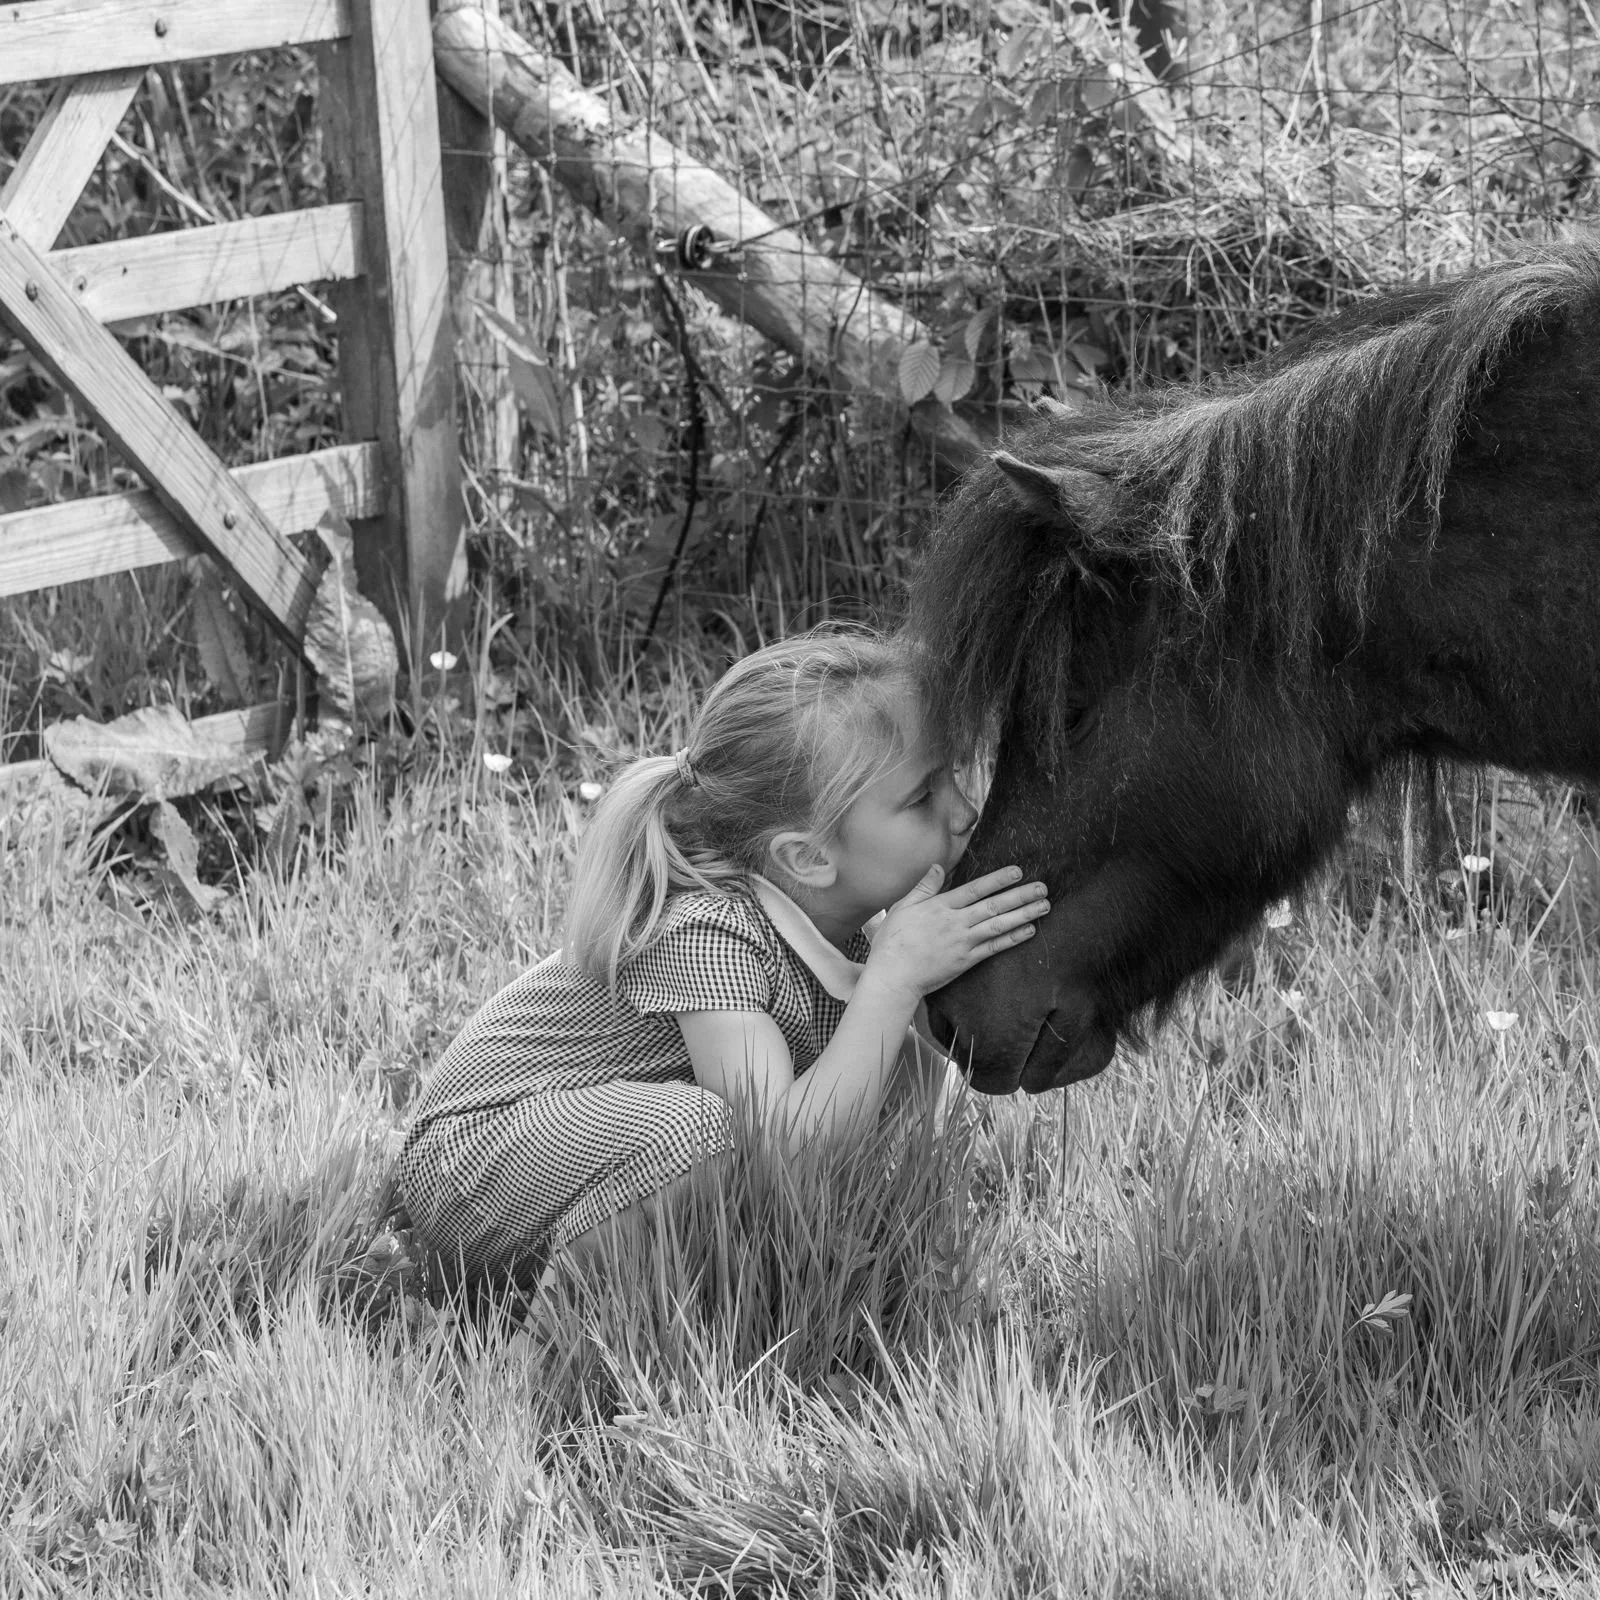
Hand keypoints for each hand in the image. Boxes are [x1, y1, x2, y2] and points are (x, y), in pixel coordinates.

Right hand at [864, 864, 1049, 1001]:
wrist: (893, 975)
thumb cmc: (893, 940)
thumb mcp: (904, 906)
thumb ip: (924, 886)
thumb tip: (938, 866)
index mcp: (941, 906)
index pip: (975, 889)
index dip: (998, 879)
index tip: (1018, 871)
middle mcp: (956, 923)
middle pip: (994, 906)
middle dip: (1020, 896)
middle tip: (1043, 887)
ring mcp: (963, 943)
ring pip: (999, 925)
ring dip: (1024, 914)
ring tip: (1044, 906)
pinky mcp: (966, 960)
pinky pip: (994, 948)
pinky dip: (1012, 939)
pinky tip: (1029, 931)